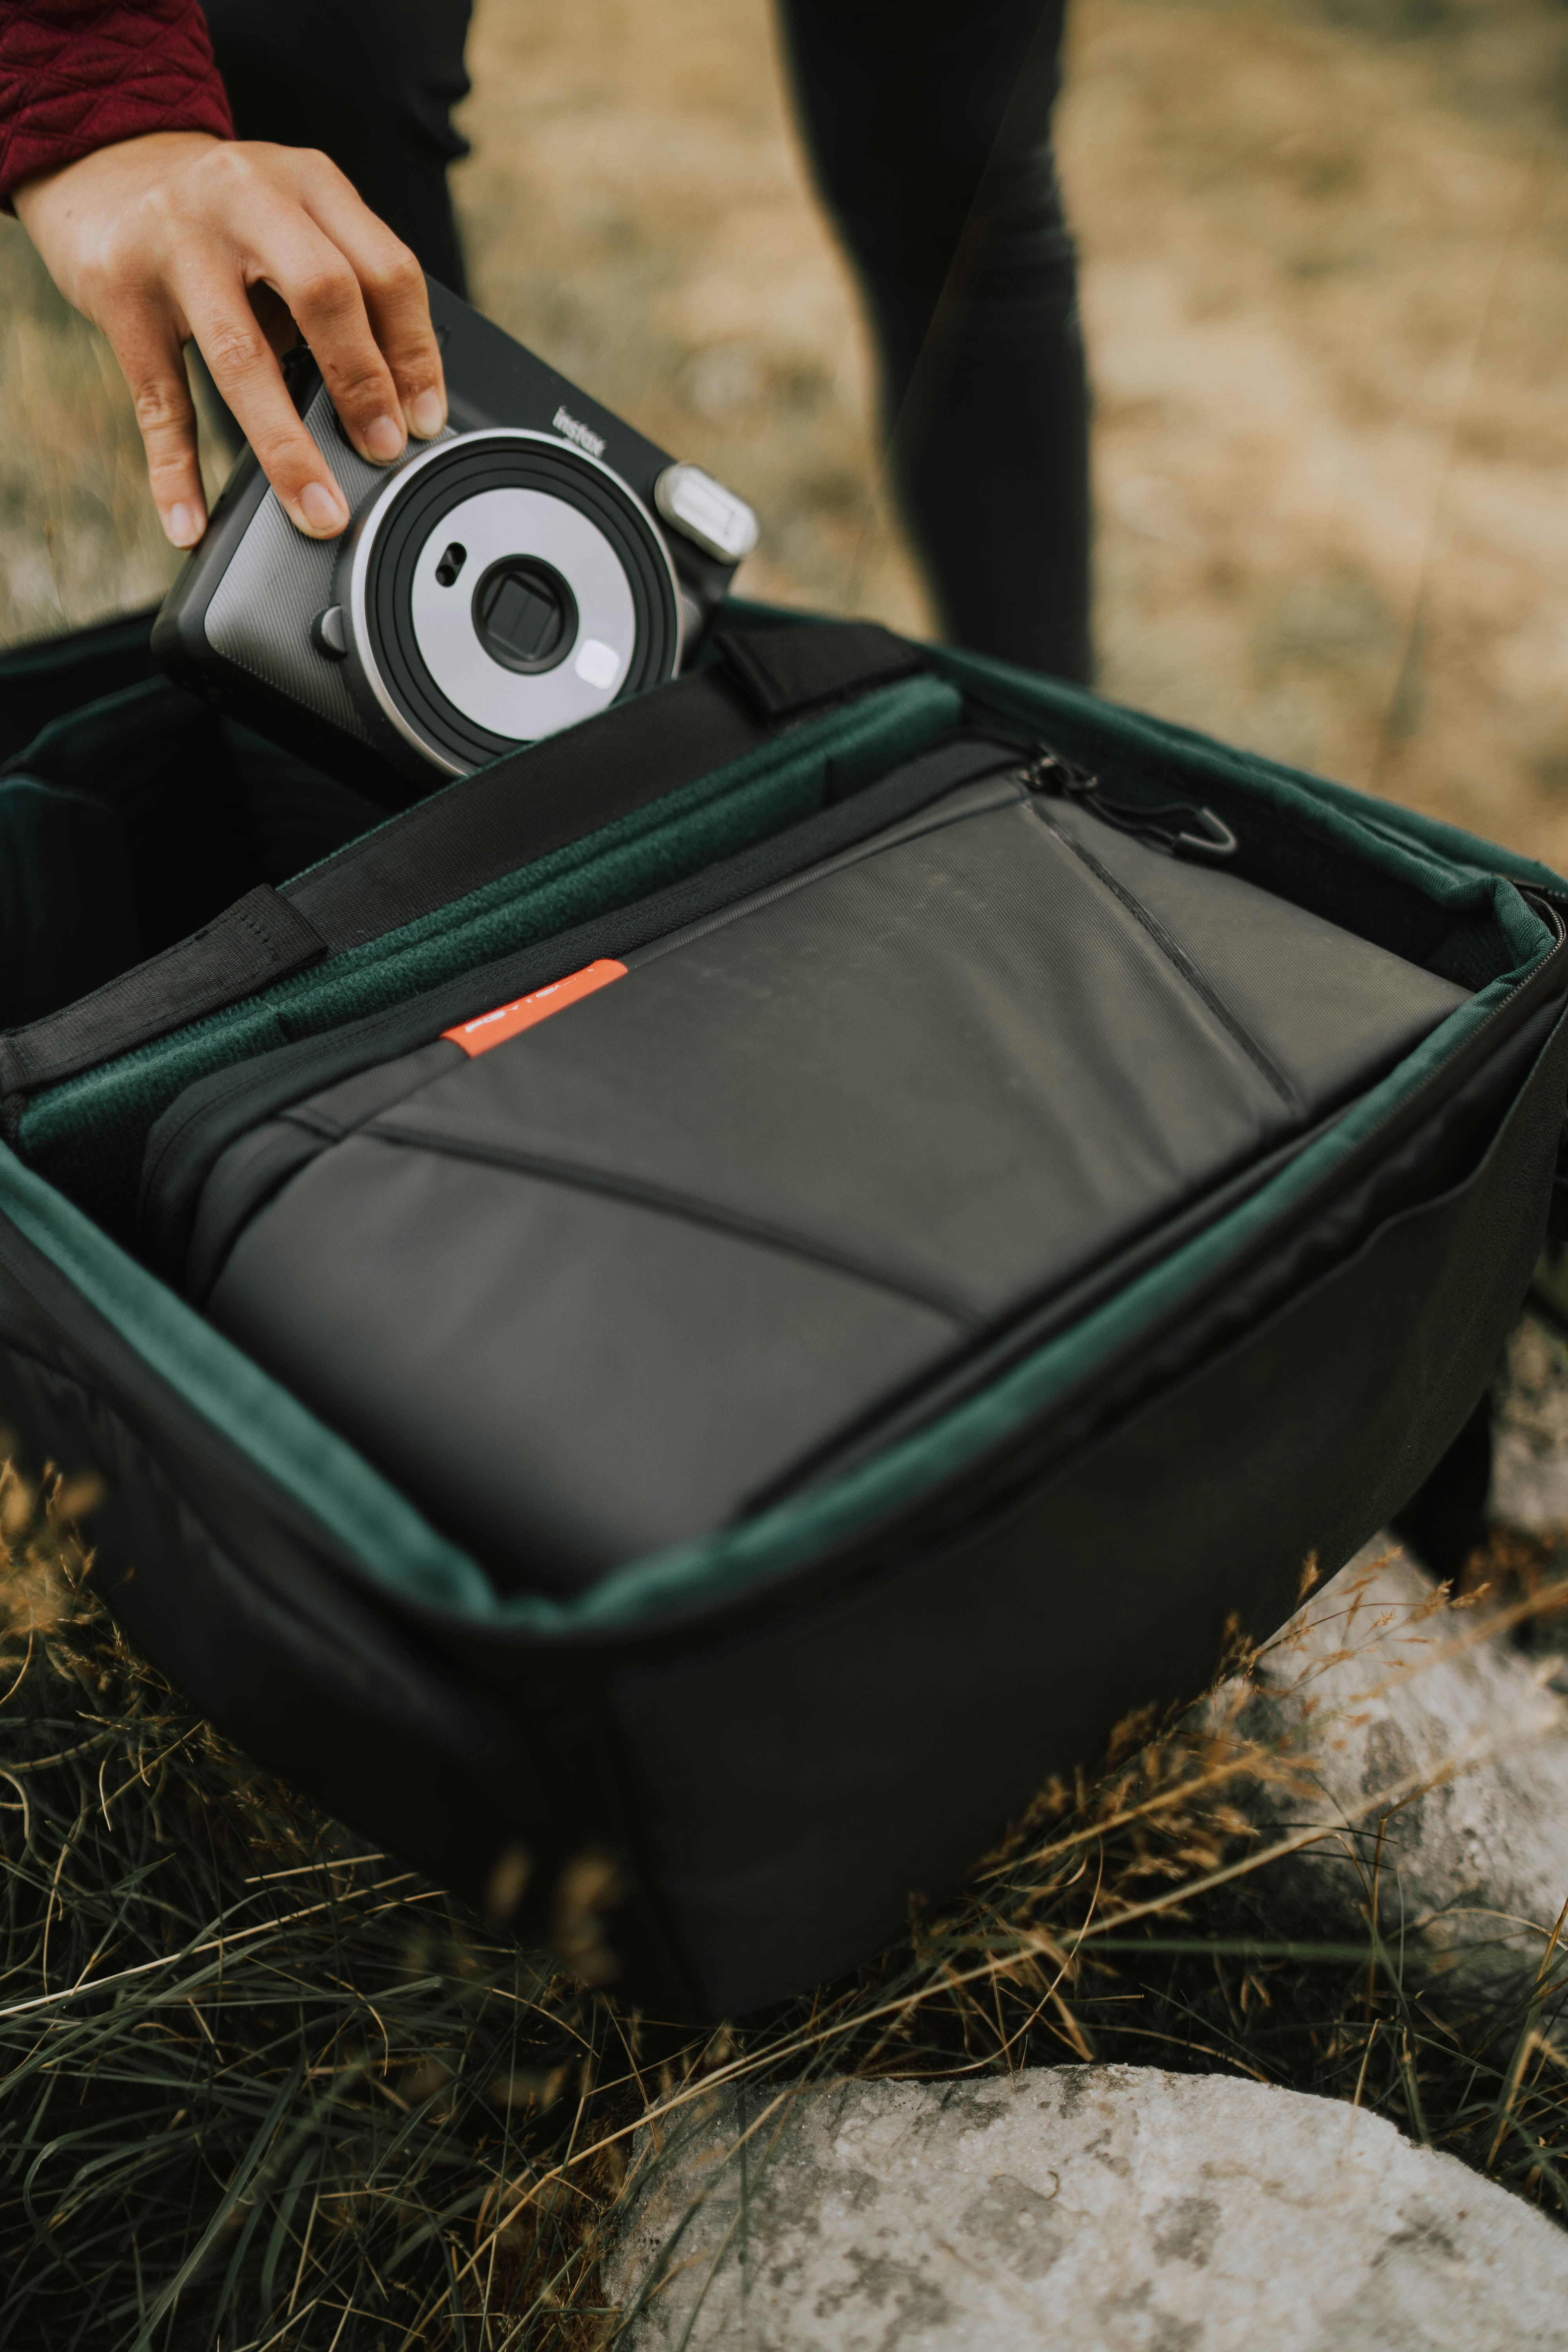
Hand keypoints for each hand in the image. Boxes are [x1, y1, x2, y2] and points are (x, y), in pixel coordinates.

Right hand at [14, 131, 447, 547]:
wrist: (107, 164)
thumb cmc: (225, 216)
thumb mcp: (295, 219)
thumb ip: (344, 286)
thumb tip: (395, 407)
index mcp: (309, 183)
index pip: (386, 271)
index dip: (414, 354)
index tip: (426, 423)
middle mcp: (246, 198)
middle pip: (324, 296)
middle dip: (363, 388)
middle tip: (381, 455)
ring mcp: (176, 241)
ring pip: (242, 358)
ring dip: (286, 449)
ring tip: (316, 512)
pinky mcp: (118, 288)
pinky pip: (158, 398)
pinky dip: (175, 471)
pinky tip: (190, 523)